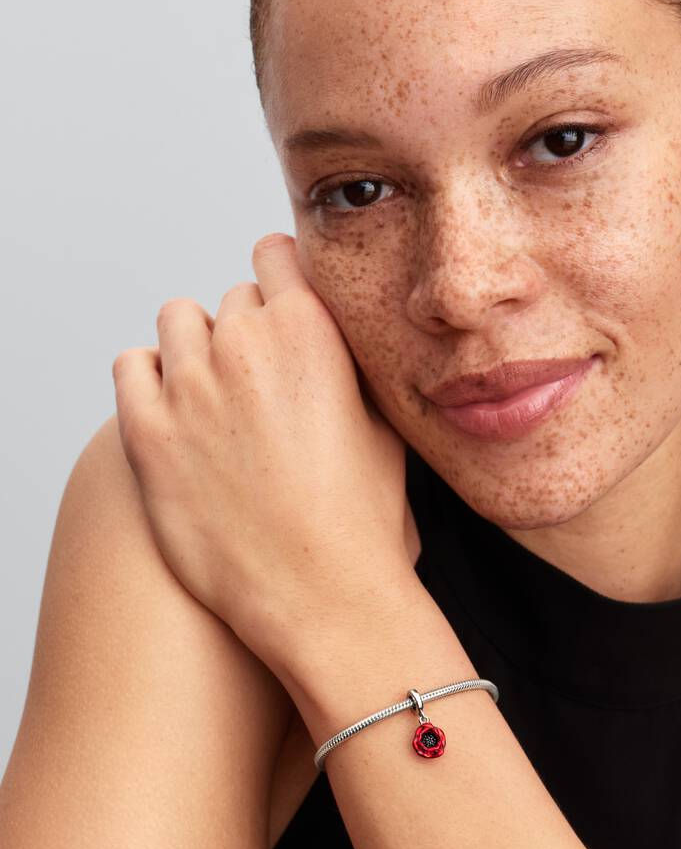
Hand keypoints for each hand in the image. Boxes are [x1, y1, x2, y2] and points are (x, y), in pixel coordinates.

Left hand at [112, 233, 417, 673]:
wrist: (321, 593)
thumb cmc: (361, 519)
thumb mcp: (383, 423)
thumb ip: (351, 363)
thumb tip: (331, 341)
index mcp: (308, 329)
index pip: (275, 254)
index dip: (281, 278)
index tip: (281, 304)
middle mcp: (243, 344)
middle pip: (232, 297)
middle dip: (248, 329)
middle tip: (263, 381)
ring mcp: (189, 386)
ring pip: (179, 321)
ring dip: (197, 345)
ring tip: (217, 392)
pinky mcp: (147, 432)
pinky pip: (130, 366)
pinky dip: (149, 376)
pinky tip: (175, 408)